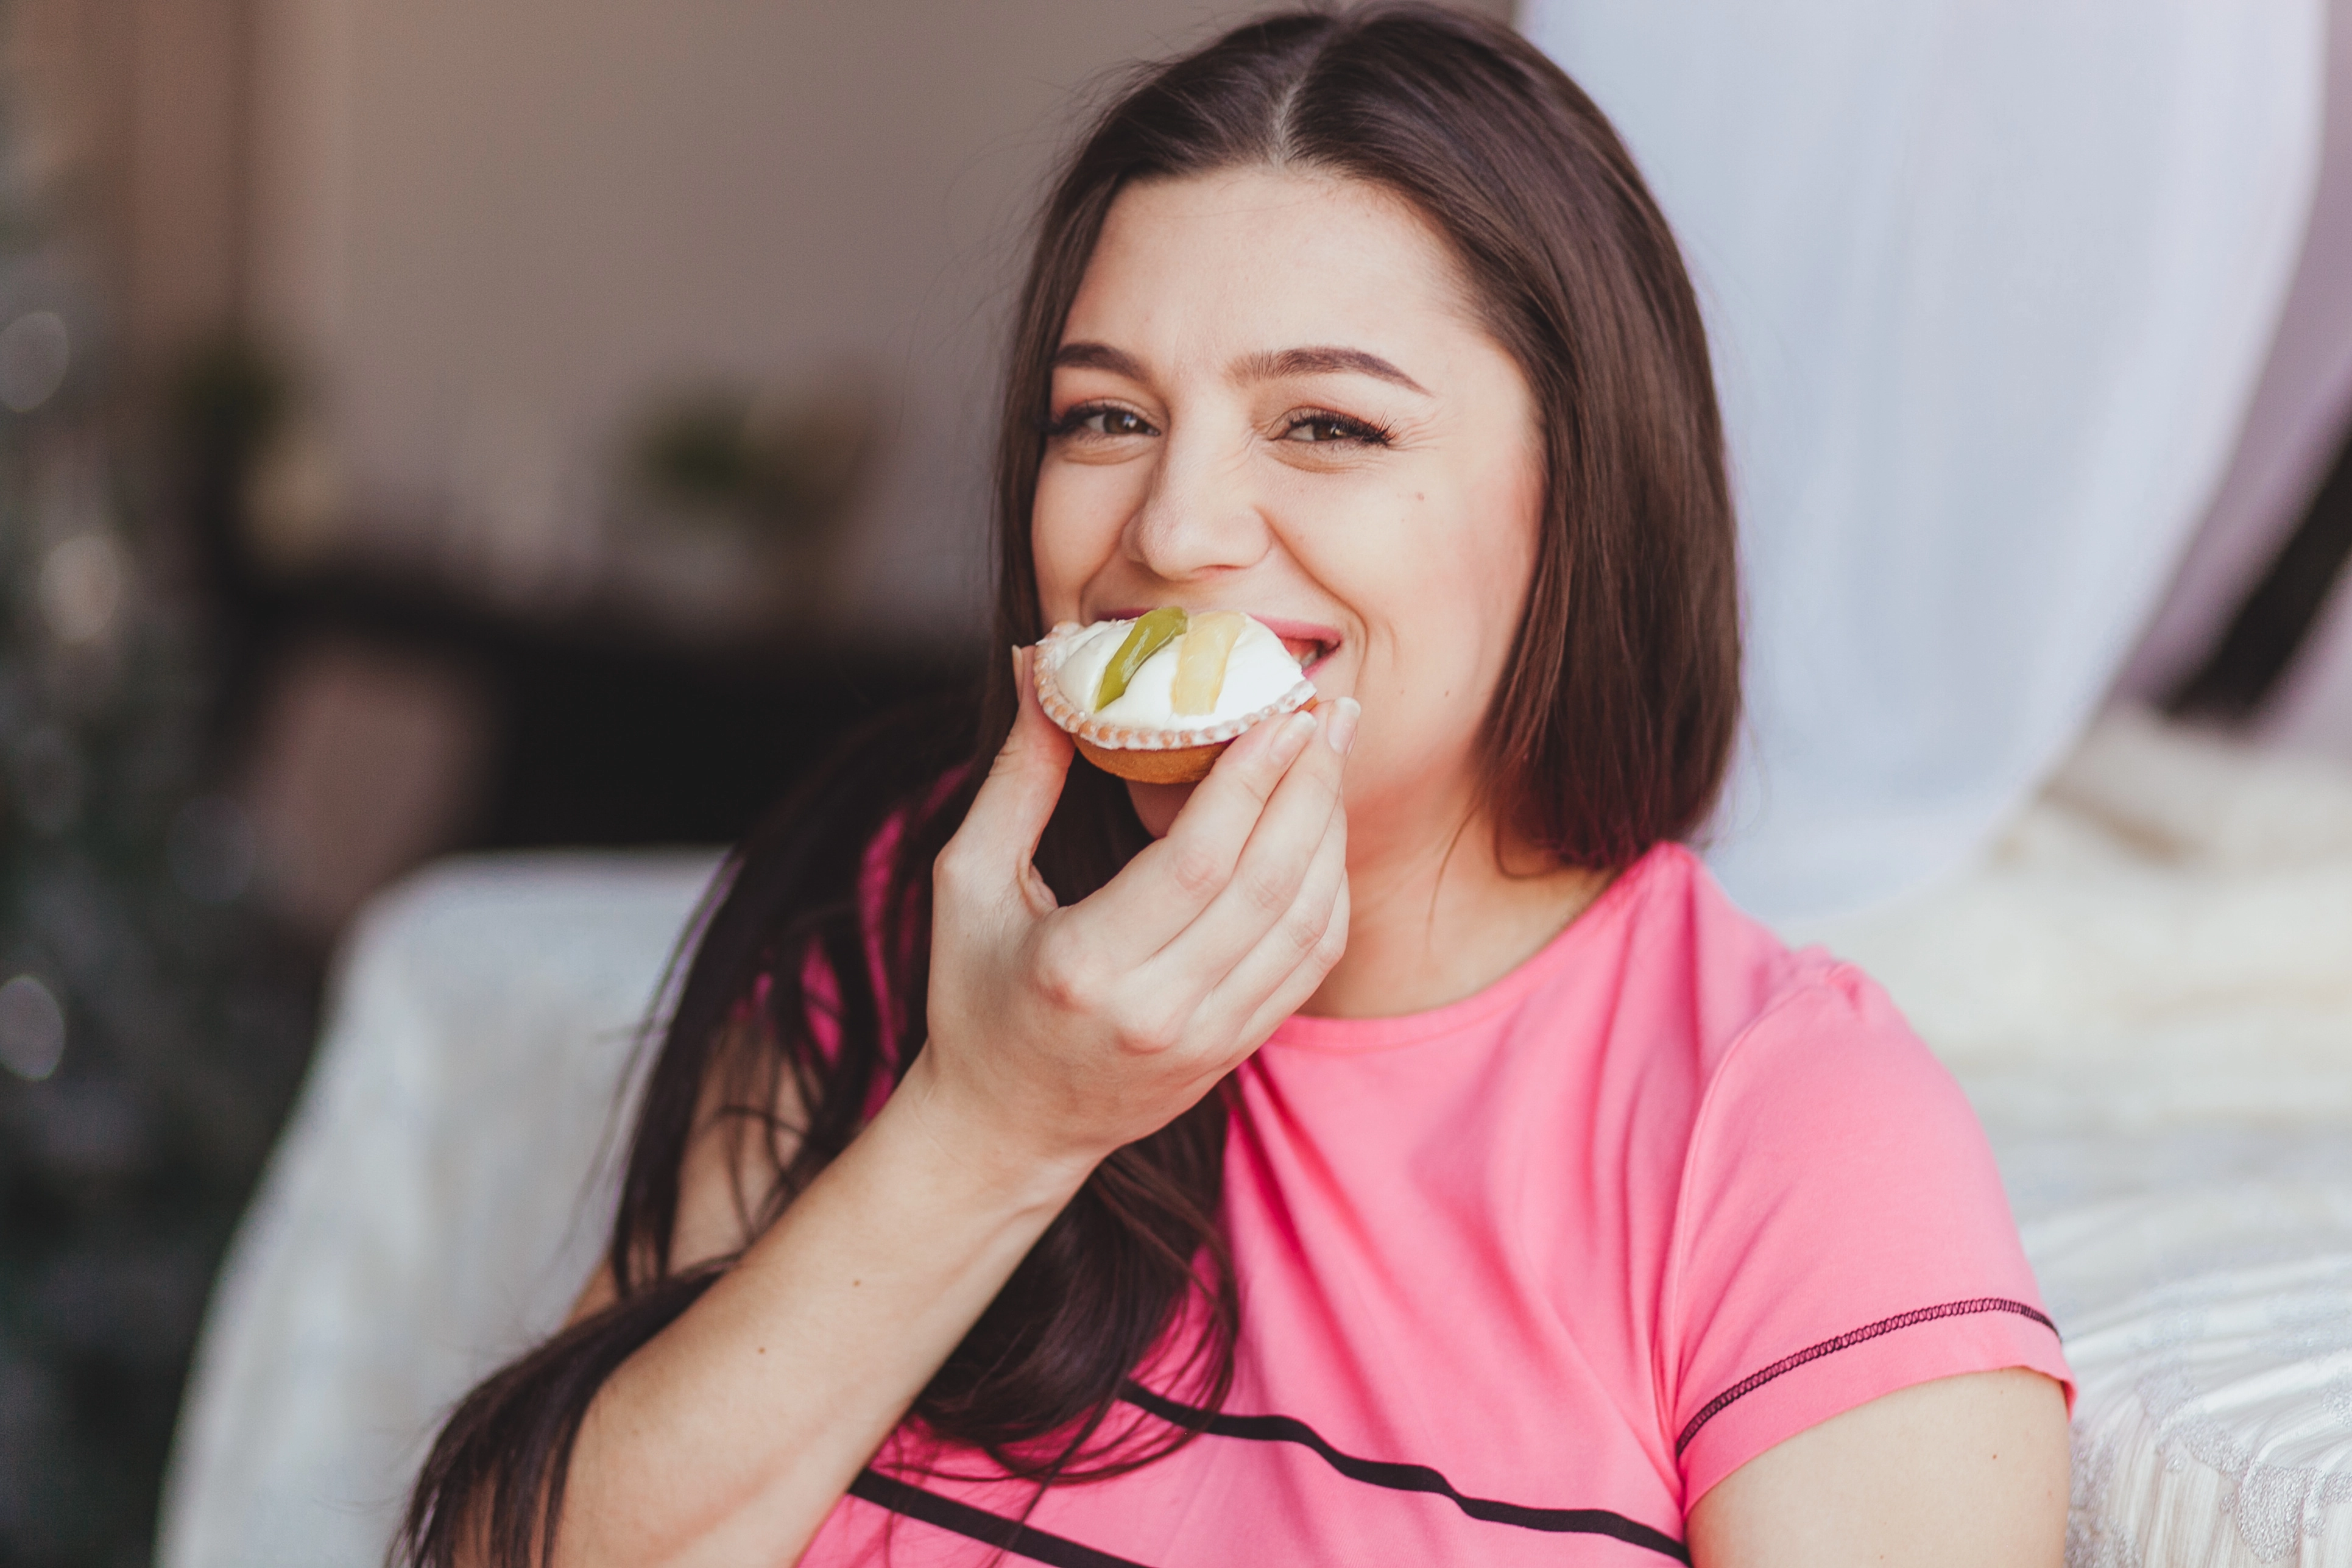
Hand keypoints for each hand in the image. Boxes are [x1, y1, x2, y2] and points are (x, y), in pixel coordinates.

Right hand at [910, 645, 1355, 1186]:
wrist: (1005, 1129)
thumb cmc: (975, 997)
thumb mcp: (969, 881)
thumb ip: (1017, 775)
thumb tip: (1042, 663)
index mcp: (1083, 966)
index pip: (1198, 862)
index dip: (1252, 780)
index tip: (1280, 711)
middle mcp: (1157, 1011)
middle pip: (1268, 884)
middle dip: (1310, 786)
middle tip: (1328, 709)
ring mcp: (1206, 1039)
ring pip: (1304, 923)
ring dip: (1329, 830)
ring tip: (1332, 753)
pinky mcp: (1234, 1050)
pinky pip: (1309, 962)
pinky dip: (1327, 889)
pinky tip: (1321, 831)